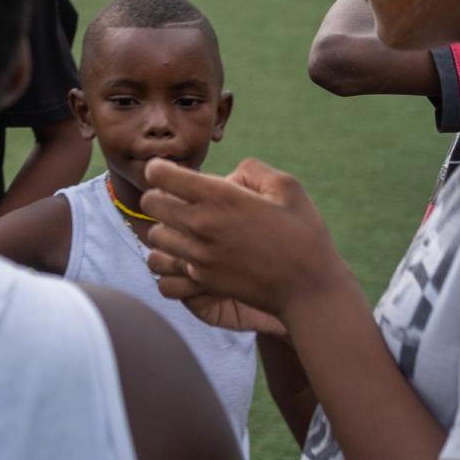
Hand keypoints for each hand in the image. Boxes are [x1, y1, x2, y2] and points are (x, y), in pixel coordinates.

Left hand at [141, 157, 356, 329]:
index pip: (158, 174)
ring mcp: (199, 255)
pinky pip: (166, 266)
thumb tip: (226, 176)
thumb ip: (251, 170)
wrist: (310, 290)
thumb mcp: (287, 187)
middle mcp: (202, 225)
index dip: (161, 169)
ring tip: (186, 228)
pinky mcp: (202, 278)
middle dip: (160, 196)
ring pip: (153, 236)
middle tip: (179, 200)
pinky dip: (174, 257)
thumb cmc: (303, 235)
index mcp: (220, 198)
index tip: (172, 173)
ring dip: (165, 229)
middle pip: (148, 203)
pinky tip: (195, 253)